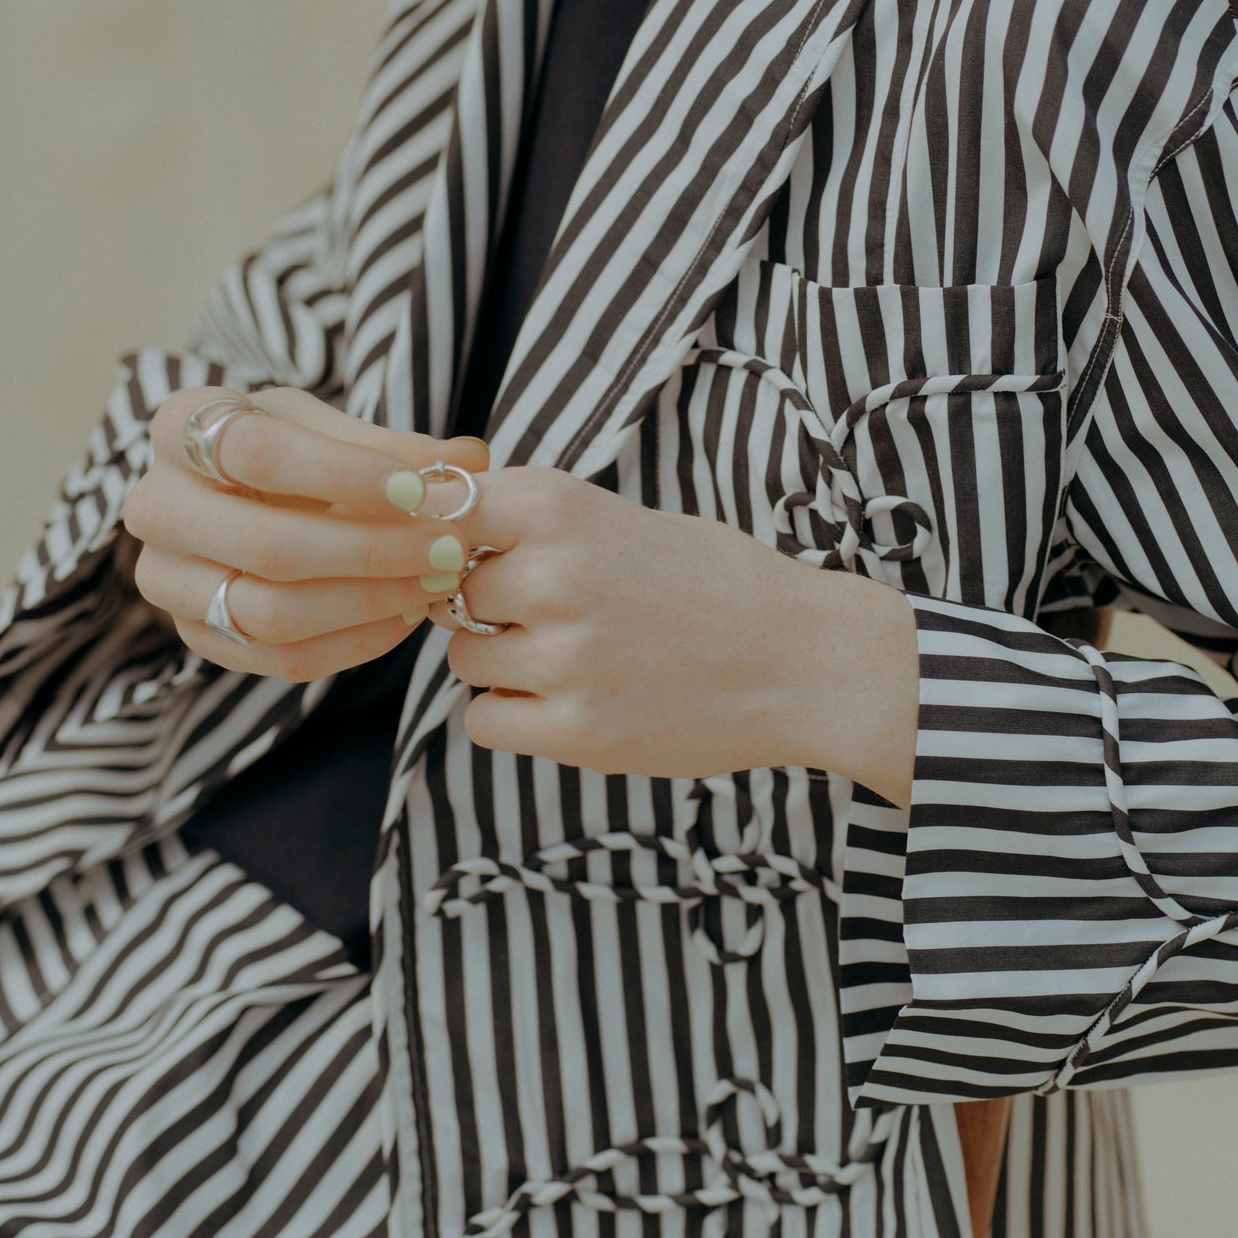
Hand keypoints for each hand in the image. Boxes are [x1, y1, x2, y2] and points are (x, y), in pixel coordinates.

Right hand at [123, 386, 488, 682]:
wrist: (229, 494)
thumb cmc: (284, 448)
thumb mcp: (328, 428)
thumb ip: (396, 448)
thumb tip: (471, 460)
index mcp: (179, 427)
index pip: (259, 453)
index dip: (345, 475)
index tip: (421, 492)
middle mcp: (154, 505)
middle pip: (267, 546)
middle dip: (373, 552)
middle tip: (450, 548)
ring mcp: (165, 578)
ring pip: (270, 613)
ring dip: (369, 604)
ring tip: (436, 583)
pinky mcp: (191, 633)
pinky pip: (276, 658)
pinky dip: (352, 642)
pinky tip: (405, 616)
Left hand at [440, 471, 918, 804]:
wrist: (803, 658)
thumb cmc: (714, 582)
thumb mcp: (620, 517)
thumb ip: (533, 527)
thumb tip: (434, 540)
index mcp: (558, 506)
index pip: (439, 510)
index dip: (446, 536)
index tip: (469, 552)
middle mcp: (551, 574)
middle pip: (452, 593)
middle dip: (490, 607)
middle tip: (558, 614)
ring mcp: (561, 657)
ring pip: (466, 660)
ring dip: (504, 664)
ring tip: (579, 658)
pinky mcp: (576, 731)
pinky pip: (484, 722)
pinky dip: (515, 717)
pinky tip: (572, 701)